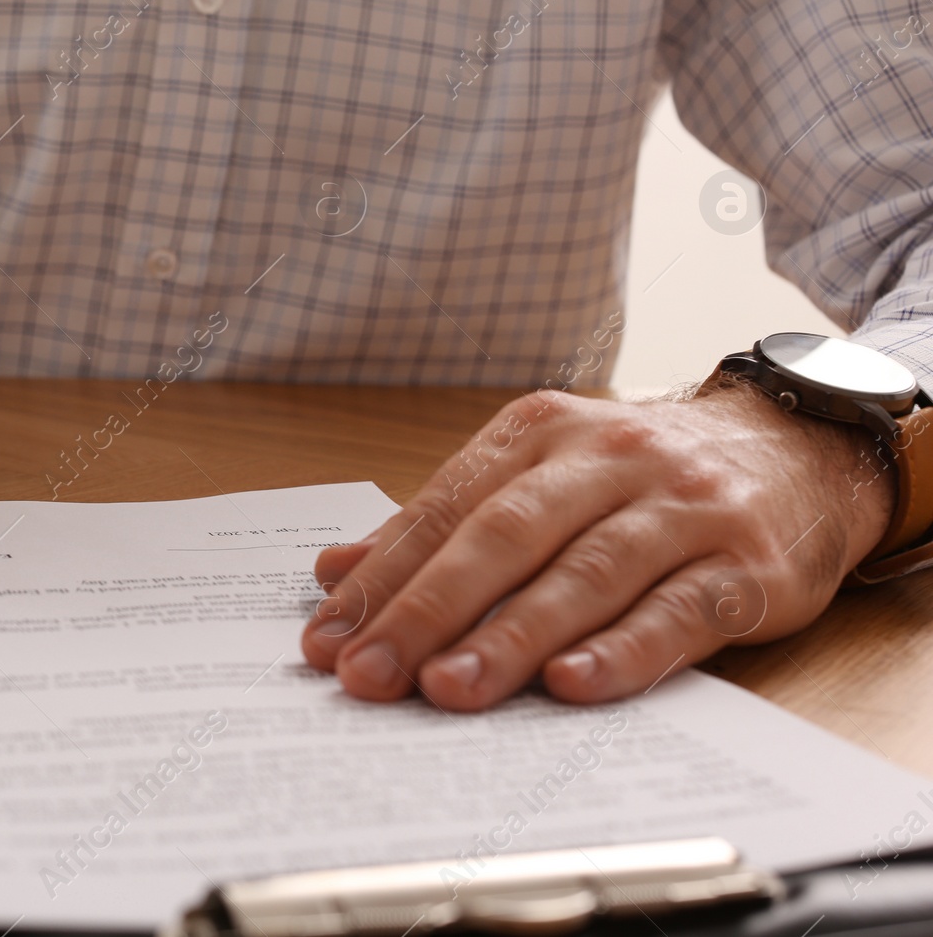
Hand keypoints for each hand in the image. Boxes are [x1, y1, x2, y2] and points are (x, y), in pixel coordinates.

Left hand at [301, 384, 894, 708]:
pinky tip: (571, 687)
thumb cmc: (640, 475)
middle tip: (367, 675)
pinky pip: (678, 612)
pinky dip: (623, 651)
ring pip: (585, 573)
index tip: (326, 638)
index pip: (445, 508)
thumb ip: (443, 521)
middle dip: (427, 609)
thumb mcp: (539, 473)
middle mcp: (607, 460)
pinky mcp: (746, 567)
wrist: (796, 449)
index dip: (382, 576)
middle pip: (503, 537)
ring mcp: (680, 509)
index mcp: (540, 434)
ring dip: (511, 636)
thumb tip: (336, 569)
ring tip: (446, 690)